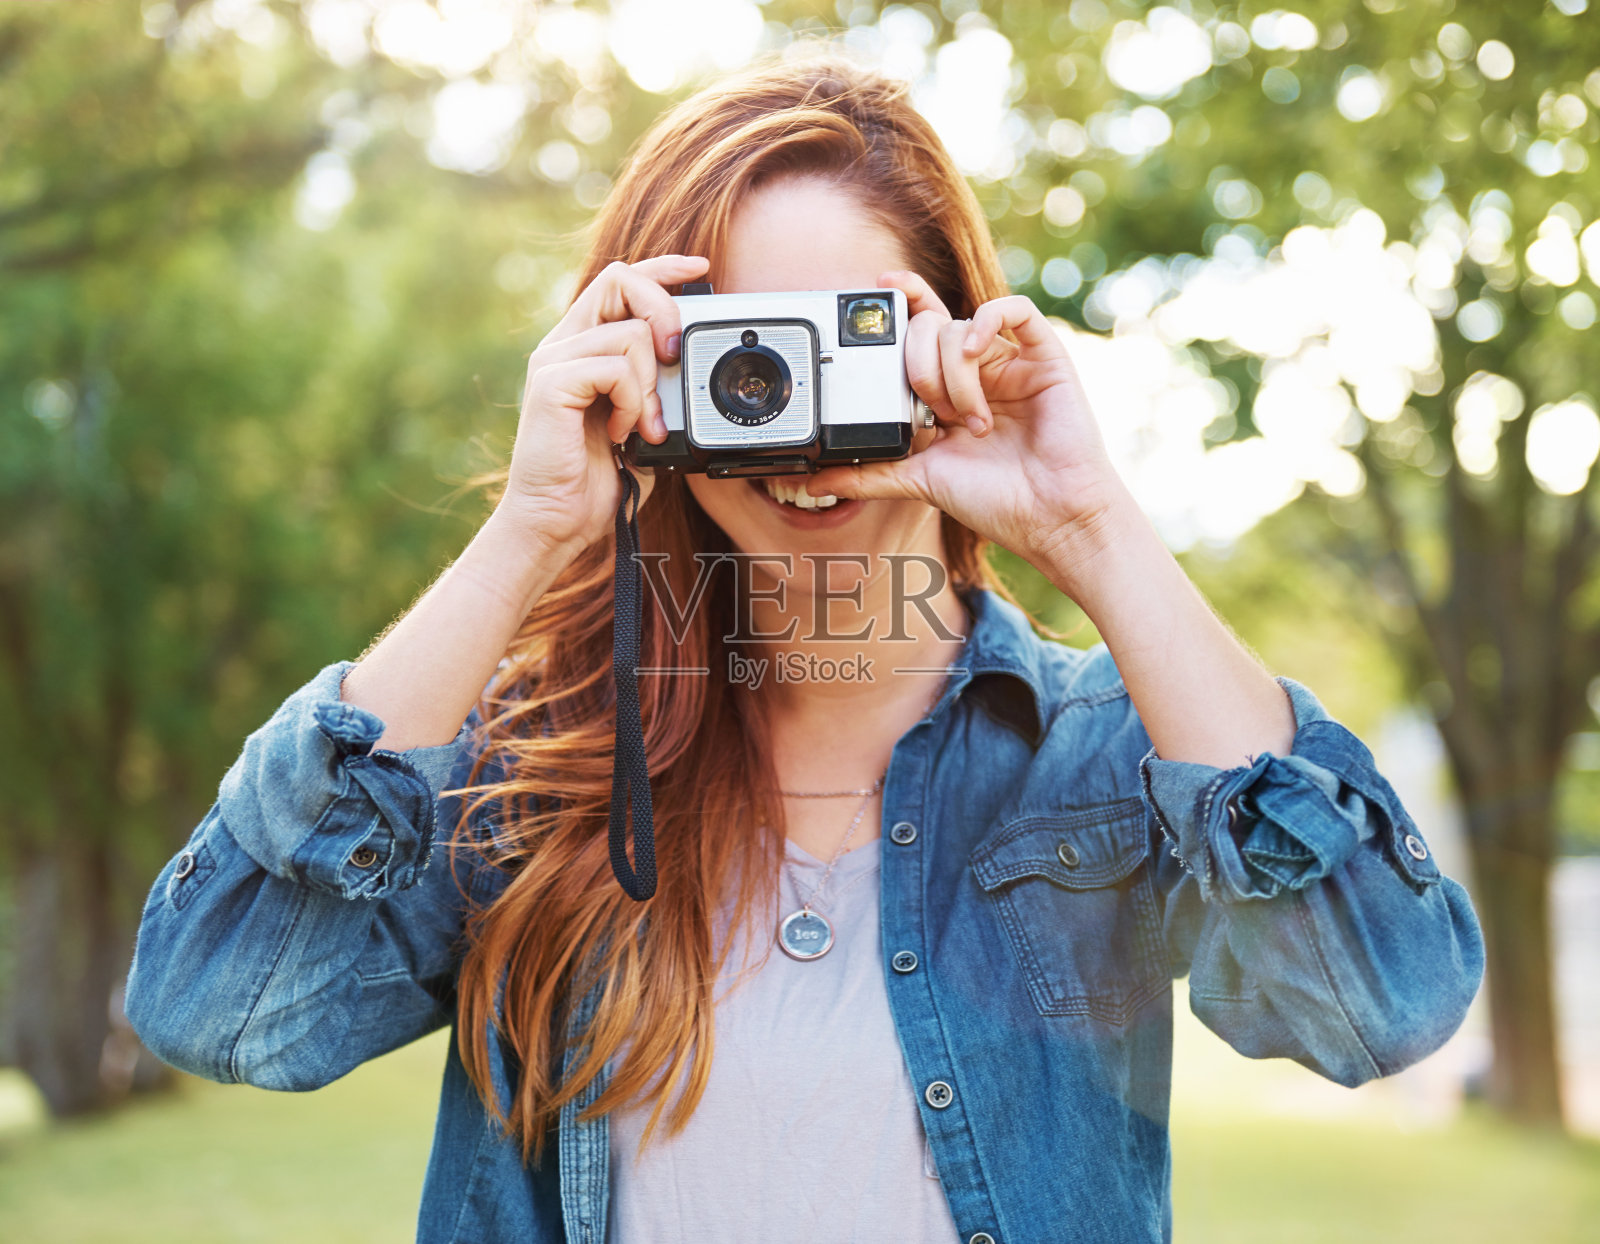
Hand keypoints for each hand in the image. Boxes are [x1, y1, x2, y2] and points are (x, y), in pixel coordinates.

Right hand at [495, 254, 708, 560]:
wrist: (558, 521)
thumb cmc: (597, 480)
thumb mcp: (642, 424)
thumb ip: (658, 390)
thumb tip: (690, 365)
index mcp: (584, 346)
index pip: (621, 280)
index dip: (663, 267)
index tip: (700, 270)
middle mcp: (564, 344)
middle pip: (621, 278)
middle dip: (664, 312)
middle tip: (675, 358)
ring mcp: (554, 361)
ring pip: (628, 333)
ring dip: (652, 385)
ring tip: (642, 426)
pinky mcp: (551, 384)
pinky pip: (613, 367)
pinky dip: (630, 401)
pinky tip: (619, 433)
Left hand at [806, 270, 1132, 575]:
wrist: (1049, 518)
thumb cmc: (996, 500)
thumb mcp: (919, 480)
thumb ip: (870, 473)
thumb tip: (816, 480)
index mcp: (950, 390)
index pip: (918, 332)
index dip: (898, 306)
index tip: (872, 294)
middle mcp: (979, 370)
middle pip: (931, 327)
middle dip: (920, 368)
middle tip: (934, 413)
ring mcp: (1012, 361)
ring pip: (960, 326)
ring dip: (954, 374)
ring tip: (970, 419)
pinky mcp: (1046, 356)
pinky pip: (1014, 310)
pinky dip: (987, 320)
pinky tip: (977, 351)